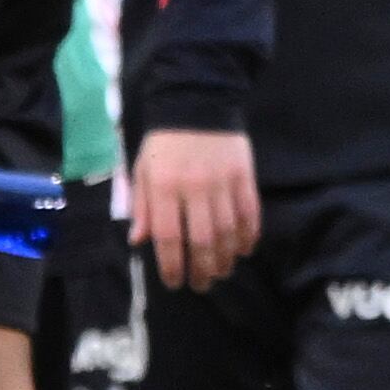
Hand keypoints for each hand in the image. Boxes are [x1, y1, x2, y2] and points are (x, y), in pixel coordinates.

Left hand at [129, 129, 261, 289]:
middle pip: (202, 239)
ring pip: (228, 230)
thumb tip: (140, 241)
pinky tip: (243, 249)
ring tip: (222, 272)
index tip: (174, 282)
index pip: (169, 236)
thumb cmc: (163, 143)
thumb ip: (142, 207)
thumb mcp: (142, 172)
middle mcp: (194, 188)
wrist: (197, 104)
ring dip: (226, 257)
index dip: (172, 264)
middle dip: (202, 268)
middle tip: (201, 285)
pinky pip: (250, 212)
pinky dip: (249, 234)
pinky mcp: (245, 176)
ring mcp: (223, 182)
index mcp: (164, 188)